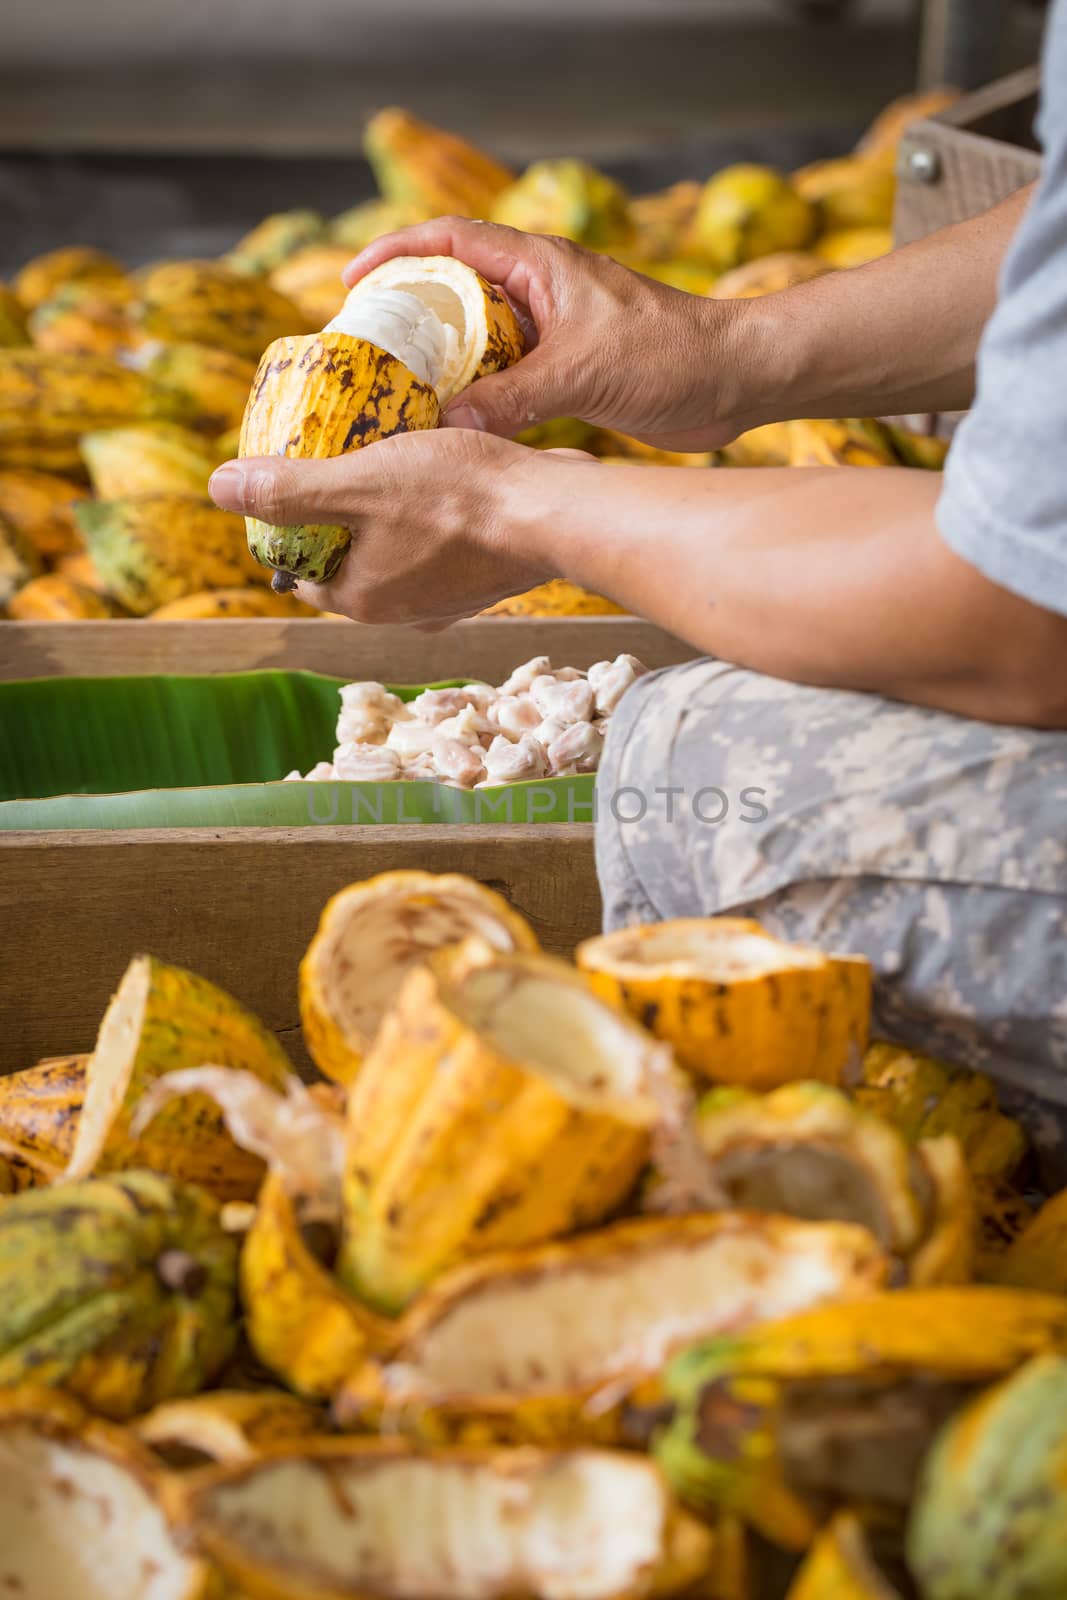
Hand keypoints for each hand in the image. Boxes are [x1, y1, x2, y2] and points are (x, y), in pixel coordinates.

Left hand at [209, 430, 559, 625]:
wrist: (553, 512)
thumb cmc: (458, 497)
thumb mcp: (359, 482)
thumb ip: (289, 489)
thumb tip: (218, 488)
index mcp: (363, 600)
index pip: (299, 573)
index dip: (284, 527)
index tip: (285, 482)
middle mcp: (403, 613)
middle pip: (347, 563)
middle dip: (335, 518)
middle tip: (332, 462)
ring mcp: (447, 600)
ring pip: (393, 554)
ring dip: (383, 516)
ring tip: (382, 463)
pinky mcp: (484, 577)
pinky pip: (437, 548)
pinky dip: (427, 518)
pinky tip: (435, 477)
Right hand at [342, 218, 749, 450]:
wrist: (736, 382)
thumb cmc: (673, 356)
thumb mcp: (584, 374)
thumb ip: (514, 399)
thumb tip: (448, 426)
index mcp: (541, 265)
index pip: (452, 241)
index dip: (397, 253)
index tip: (353, 282)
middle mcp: (543, 292)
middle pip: (456, 291)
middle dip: (408, 315)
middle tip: (364, 350)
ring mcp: (555, 332)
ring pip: (479, 340)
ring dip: (441, 363)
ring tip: (395, 394)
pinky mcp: (570, 371)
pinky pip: (507, 378)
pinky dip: (477, 397)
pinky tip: (453, 426)